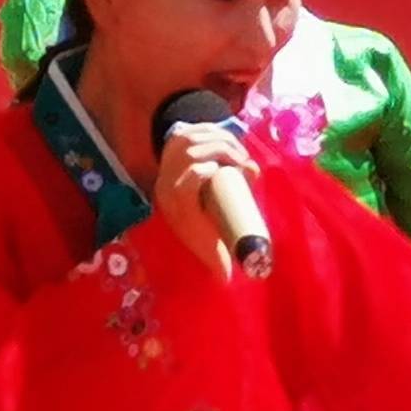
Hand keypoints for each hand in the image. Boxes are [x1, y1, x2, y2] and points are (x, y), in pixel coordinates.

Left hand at [152, 118, 256, 277]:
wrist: (176, 206)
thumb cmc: (197, 228)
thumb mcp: (206, 245)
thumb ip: (217, 262)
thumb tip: (228, 281)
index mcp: (175, 206)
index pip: (180, 183)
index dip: (199, 174)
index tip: (227, 176)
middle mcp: (167, 181)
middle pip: (188, 154)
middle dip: (219, 151)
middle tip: (244, 161)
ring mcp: (166, 162)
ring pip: (188, 138)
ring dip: (218, 139)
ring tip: (239, 150)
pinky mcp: (172, 147)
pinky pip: (189, 129)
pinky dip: (210, 129)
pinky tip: (227, 136)